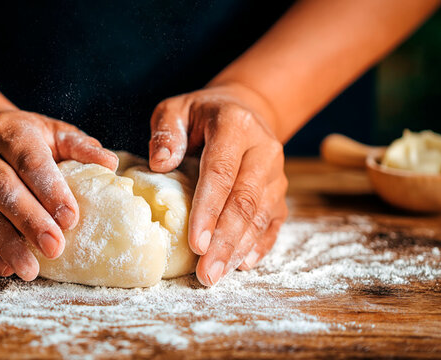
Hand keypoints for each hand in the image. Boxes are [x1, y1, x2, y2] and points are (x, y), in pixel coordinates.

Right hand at [0, 110, 117, 279]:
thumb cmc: (28, 141)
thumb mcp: (55, 134)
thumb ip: (81, 147)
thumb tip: (109, 164)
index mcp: (7, 131)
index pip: (29, 160)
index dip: (50, 190)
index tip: (71, 218)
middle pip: (1, 188)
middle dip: (29, 220)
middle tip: (54, 247)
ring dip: (6, 243)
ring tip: (30, 269)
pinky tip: (5, 268)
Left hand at [148, 83, 287, 285]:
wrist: (245, 110)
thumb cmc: (201, 115)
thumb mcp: (177, 109)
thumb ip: (166, 131)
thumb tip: (160, 163)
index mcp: (236, 126)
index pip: (221, 172)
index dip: (208, 209)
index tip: (195, 242)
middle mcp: (264, 150)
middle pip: (245, 200)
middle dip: (225, 241)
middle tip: (207, 273)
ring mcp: (276, 173)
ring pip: (261, 215)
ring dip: (239, 248)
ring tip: (216, 274)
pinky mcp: (280, 192)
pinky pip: (273, 222)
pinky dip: (259, 245)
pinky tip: (243, 265)